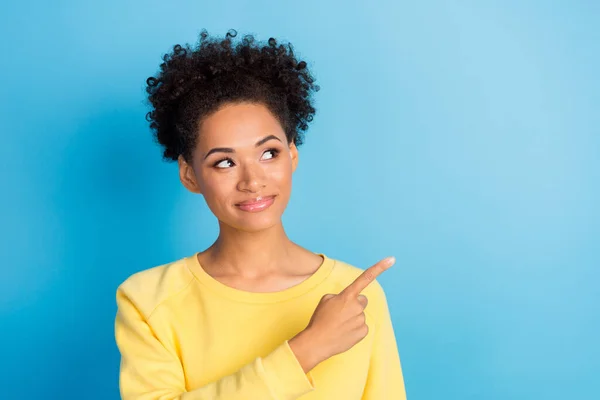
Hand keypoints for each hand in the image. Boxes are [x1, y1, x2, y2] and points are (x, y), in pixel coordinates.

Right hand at [289, 256, 395, 371]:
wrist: (317, 342)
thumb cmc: (319, 319)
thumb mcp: (326, 300)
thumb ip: (341, 296)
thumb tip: (350, 302)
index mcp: (347, 296)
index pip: (365, 278)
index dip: (379, 268)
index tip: (391, 259)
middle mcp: (357, 306)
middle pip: (362, 301)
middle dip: (354, 304)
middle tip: (341, 313)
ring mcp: (361, 319)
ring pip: (360, 315)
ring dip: (352, 318)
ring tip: (339, 325)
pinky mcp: (363, 332)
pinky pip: (362, 327)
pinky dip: (354, 329)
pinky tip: (344, 333)